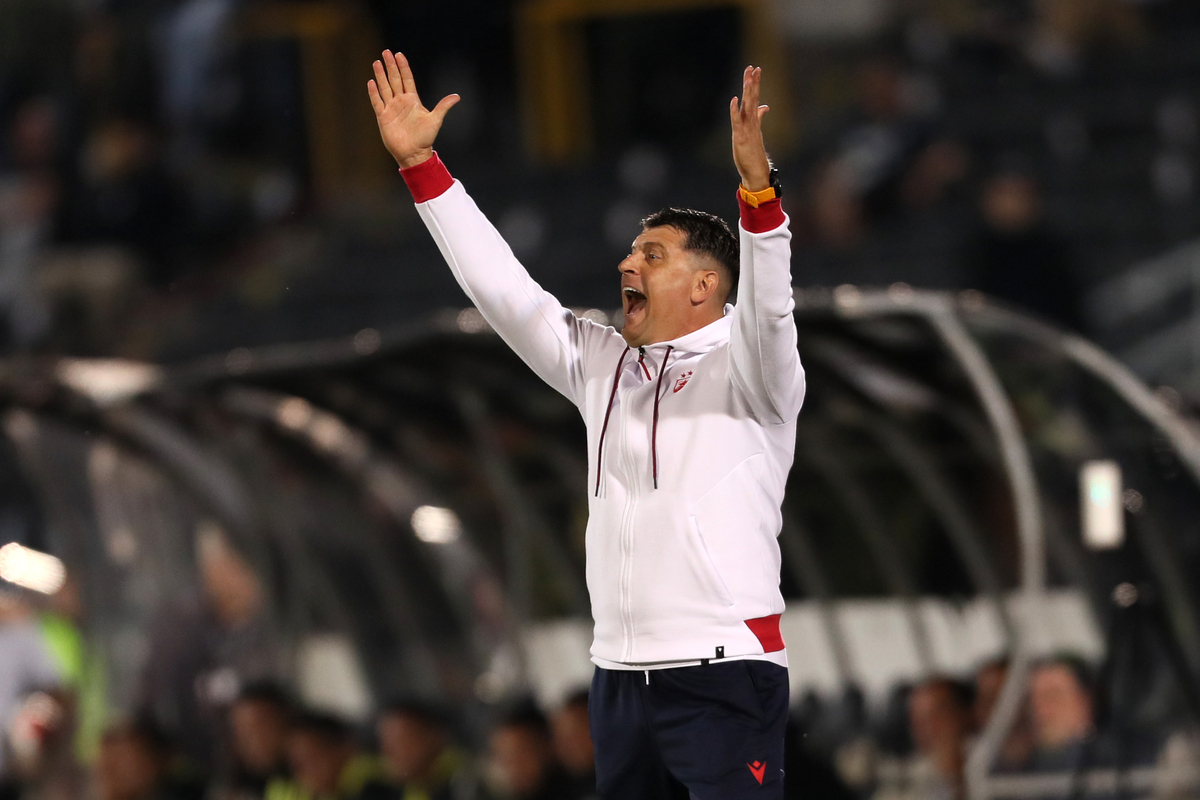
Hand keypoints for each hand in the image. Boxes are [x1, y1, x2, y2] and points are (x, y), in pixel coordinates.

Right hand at [368, 50, 459, 168]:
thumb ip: (443, 106)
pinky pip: (377, 102)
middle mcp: (401, 101)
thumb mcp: (436, 120)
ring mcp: (391, 108)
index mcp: (413, 100)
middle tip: (386, 51)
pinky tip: (371, 82)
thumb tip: (457, 96)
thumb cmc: (425, 138)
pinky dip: (374, 93)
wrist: (414, 153)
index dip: (403, 67)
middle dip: (390, 66)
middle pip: (395, 79)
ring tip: (377, 62)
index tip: (399, 54)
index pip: (407, 79)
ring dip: (381, 75)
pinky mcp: (383, 117)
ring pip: (384, 88)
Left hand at [729, 66, 770, 190]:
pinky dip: (735, 110)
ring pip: (747, 107)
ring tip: (748, 78)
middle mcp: (751, 122)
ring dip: (747, 92)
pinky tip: (734, 99)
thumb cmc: (754, 153)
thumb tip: (765, 107)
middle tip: (754, 68)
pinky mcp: (741, 137)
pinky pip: (737, 121)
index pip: (754, 97)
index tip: (755, 69)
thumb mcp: (756, 132)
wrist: (756, 171)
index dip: (754, 83)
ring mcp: (746, 129)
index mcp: (753, 120)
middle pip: (752, 98)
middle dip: (752, 83)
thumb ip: (759, 118)